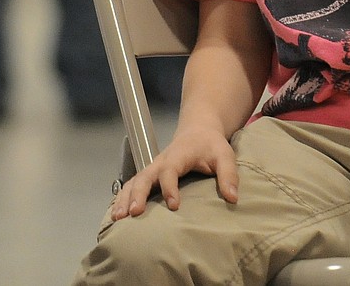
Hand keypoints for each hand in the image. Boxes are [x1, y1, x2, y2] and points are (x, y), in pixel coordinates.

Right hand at [109, 126, 238, 219]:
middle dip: (137, 195)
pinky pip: (130, 185)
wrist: (198, 132)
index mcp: (178, 156)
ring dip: (124, 198)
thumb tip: (233, 198)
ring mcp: (152, 168)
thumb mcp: (225, 156)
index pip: (170, 171)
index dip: (170, 188)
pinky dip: (121, 198)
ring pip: (133, 182)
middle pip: (144, 177)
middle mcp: (160, 162)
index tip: (173, 205)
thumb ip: (229, 175)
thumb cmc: (211, 145)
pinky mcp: (148, 175)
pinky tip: (116, 214)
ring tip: (117, 218)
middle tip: (133, 213)